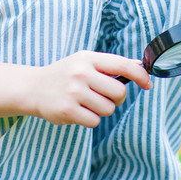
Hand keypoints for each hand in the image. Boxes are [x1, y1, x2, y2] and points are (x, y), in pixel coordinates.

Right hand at [28, 51, 150, 126]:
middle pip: (119, 92)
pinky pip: (94, 121)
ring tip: (86, 103)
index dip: (141, 75)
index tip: (148, 84)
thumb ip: (110, 64)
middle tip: (104, 97)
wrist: (32, 87)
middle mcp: (81, 73)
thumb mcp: (84, 61)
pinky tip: (78, 111)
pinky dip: (90, 119)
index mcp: (88, 58)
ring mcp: (74, 92)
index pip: (123, 65)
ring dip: (102, 110)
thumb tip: (140, 66)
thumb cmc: (65, 74)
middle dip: (116, 98)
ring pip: (108, 109)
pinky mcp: (67, 111)